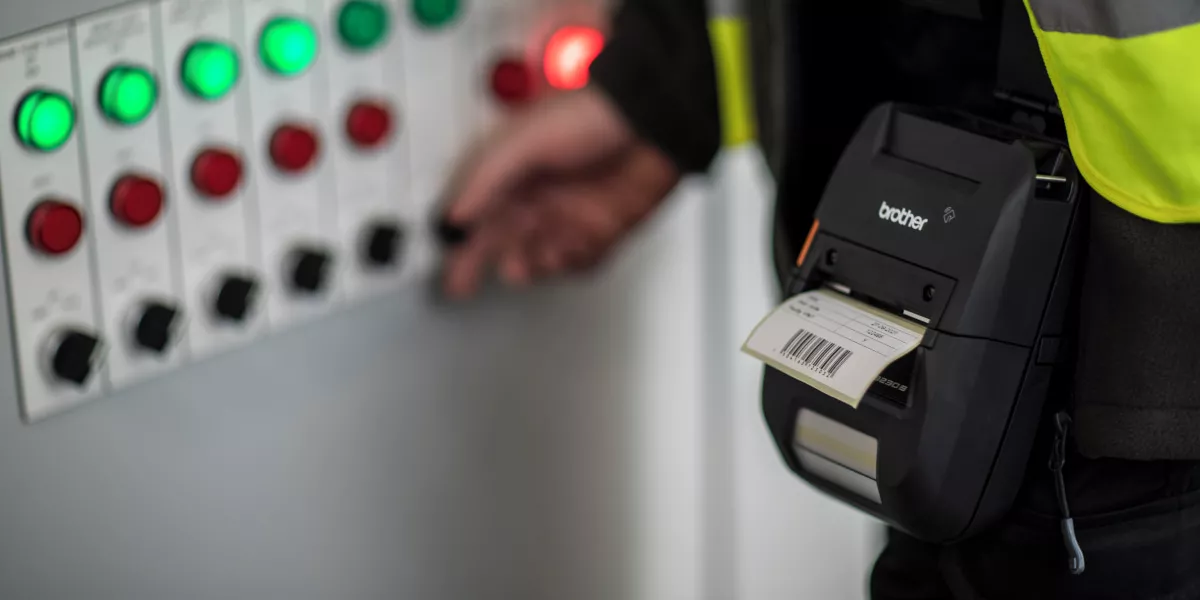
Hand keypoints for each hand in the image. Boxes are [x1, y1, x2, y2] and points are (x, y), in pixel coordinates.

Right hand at [439, 87, 681, 299]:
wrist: (654, 122)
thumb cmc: (593, 116)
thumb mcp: (527, 140)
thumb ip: (488, 177)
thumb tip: (457, 212)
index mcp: (511, 173)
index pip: (476, 217)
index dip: (461, 247)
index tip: (452, 275)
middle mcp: (538, 196)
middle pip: (504, 243)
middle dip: (495, 262)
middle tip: (491, 277)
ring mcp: (569, 215)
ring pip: (539, 257)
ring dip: (536, 264)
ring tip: (538, 258)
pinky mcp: (601, 230)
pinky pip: (580, 262)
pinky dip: (574, 263)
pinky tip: (572, 251)